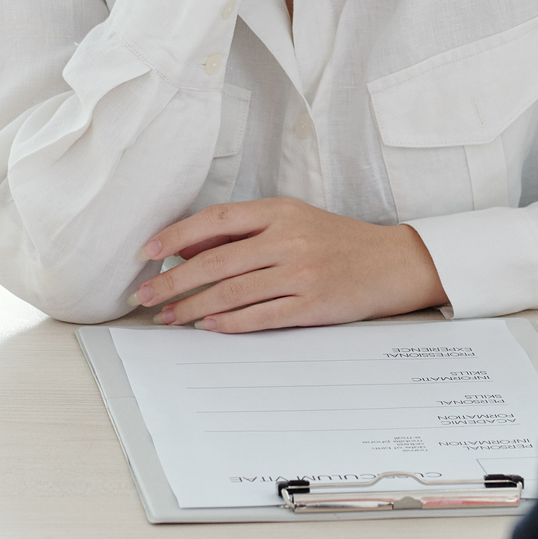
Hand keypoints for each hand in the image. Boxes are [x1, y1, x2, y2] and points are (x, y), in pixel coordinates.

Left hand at [133, 198, 449, 332]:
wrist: (394, 263)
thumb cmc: (337, 241)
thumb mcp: (292, 222)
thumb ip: (243, 232)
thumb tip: (187, 248)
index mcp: (280, 211)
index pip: (216, 219)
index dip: (176, 235)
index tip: (147, 252)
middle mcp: (288, 238)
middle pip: (217, 260)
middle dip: (173, 281)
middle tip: (144, 297)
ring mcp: (301, 273)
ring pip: (232, 292)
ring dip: (193, 307)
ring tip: (168, 318)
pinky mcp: (313, 305)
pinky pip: (260, 317)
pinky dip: (228, 323)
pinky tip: (207, 327)